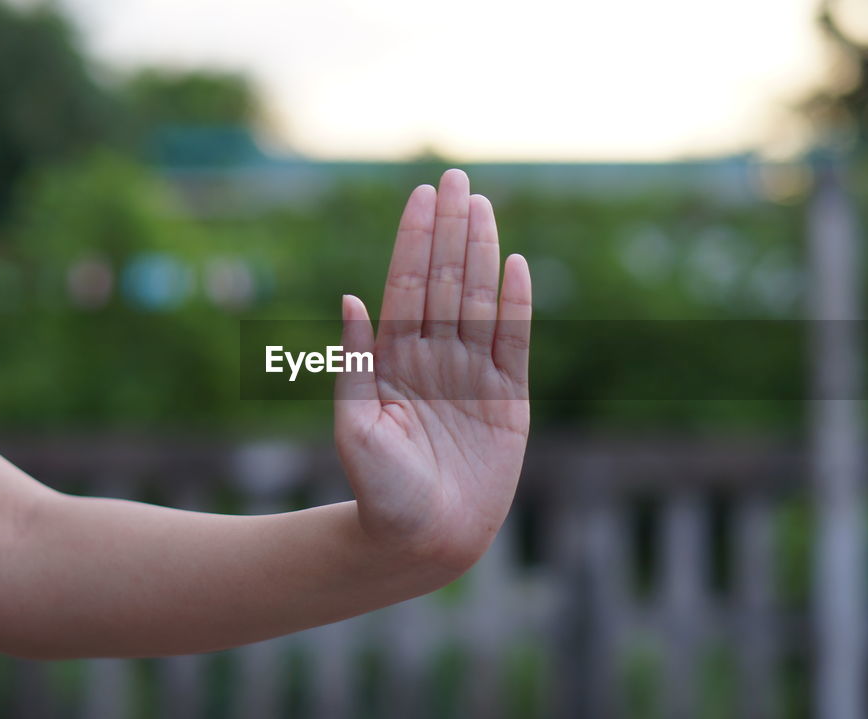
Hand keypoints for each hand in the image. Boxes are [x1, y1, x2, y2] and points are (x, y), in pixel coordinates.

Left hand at [334, 169, 531, 570]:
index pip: (407, 285)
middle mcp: (433, 357)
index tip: (421, 195)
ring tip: (481, 205)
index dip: (414, 240)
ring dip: (481, 252)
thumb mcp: (354, 427)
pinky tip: (515, 264)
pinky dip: (516, 304)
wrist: (422, 540)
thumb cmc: (379, 491)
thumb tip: (350, 299)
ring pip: (479, 299)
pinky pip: (513, 340)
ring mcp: (471, 374)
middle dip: (449, 229)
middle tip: (455, 177)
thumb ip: (353, 363)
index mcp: (393, 359)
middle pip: (445, 280)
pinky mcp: (506, 398)